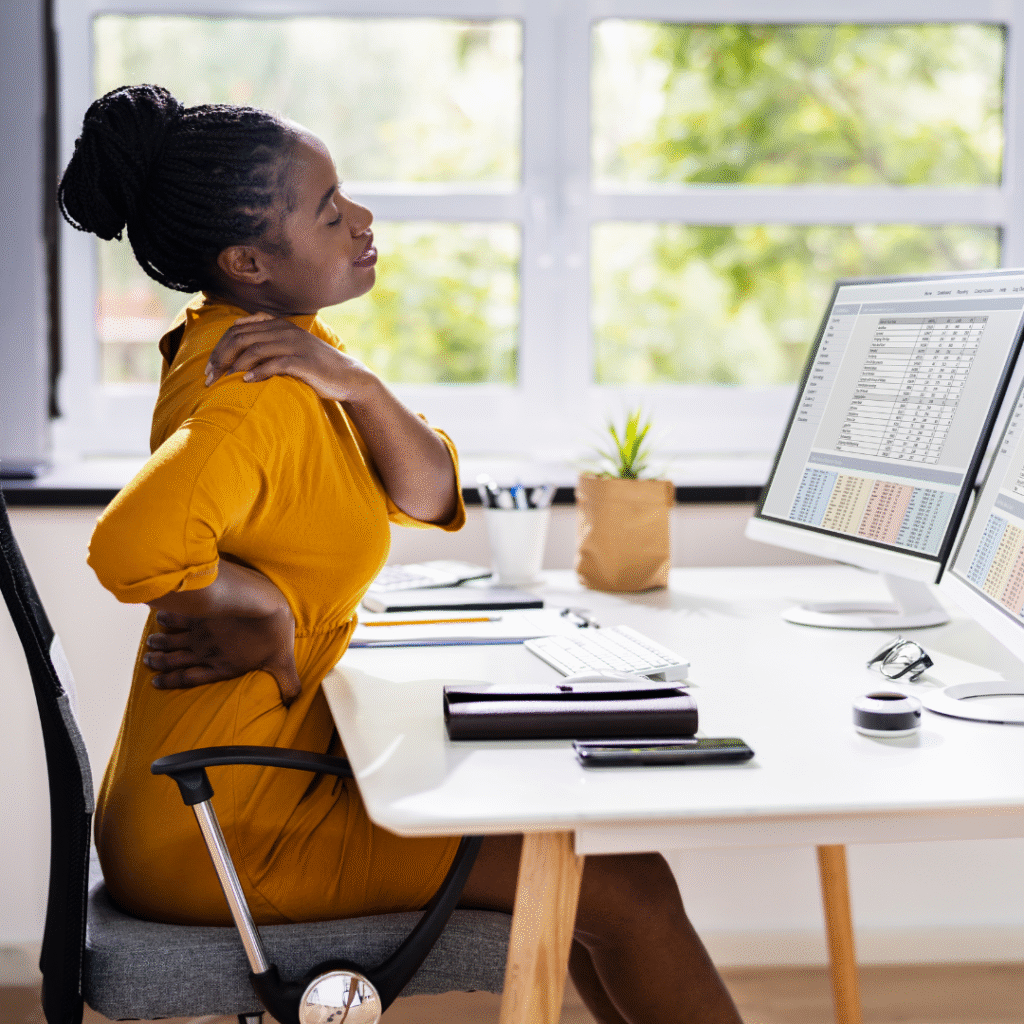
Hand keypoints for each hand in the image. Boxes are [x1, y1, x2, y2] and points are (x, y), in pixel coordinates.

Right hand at [143, 605, 301, 705]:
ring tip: (150, 643)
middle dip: (160, 661)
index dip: (171, 681)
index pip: (190, 678)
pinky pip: (178, 617)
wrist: (264, 604)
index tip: (156, 682)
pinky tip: (161, 616)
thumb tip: (294, 702)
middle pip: (175, 659)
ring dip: (159, 642)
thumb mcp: (284, 663)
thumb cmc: (275, 634)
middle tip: (148, 661)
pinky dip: (167, 617)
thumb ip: (287, 684)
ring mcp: (201, 632)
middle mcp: (206, 652)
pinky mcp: (201, 613)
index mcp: (222, 666)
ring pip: (172, 640)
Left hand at [205, 312, 375, 403]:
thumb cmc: (314, 366)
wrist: (347, 377)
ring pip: (254, 349)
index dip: (219, 347)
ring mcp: (294, 344)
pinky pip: (274, 363)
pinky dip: (257, 372)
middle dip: (221, 357)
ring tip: (223, 381)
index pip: (237, 329)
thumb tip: (237, 336)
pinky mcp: (303, 361)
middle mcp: (284, 330)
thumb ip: (266, 340)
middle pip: (241, 338)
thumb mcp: (289, 347)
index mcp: (277, 324)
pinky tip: (246, 382)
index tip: (208, 368)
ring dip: (234, 366)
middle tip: (209, 378)